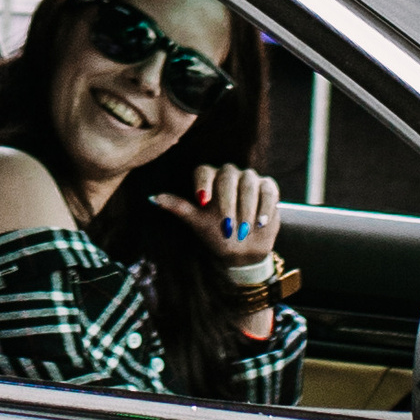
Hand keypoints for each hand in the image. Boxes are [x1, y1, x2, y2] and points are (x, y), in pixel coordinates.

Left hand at [155, 165, 281, 304]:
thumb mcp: (196, 222)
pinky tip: (260, 222)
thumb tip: (152, 198)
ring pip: (248, 183)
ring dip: (246, 207)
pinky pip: (268, 191)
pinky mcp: (268, 188)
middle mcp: (229, 173)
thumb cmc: (215, 233)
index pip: (204, 171)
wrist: (242, 249)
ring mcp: (250, 179)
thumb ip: (178, 208)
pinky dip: (265, 207)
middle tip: (226, 225)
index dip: (203, 183)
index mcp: (209, 178)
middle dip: (227, 201)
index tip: (202, 201)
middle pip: (228, 176)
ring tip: (243, 229)